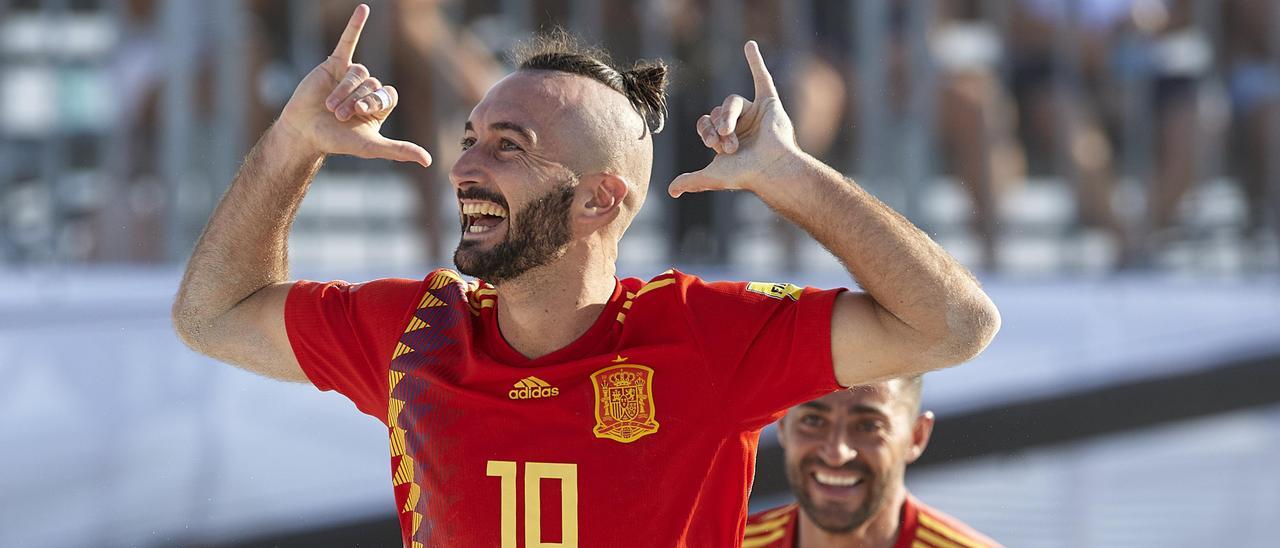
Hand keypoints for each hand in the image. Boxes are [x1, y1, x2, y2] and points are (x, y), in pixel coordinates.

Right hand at [276, 4, 430, 167]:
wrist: (304, 132)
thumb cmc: (336, 141)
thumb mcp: (371, 146)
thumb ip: (399, 150)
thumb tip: (428, 161)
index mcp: (379, 105)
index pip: (389, 94)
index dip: (377, 102)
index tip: (362, 114)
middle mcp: (368, 89)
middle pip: (373, 84)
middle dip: (356, 100)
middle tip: (341, 116)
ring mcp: (351, 76)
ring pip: (358, 73)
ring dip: (344, 91)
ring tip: (331, 107)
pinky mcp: (334, 64)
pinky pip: (348, 41)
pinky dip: (355, 25)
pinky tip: (364, 9)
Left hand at [668, 41, 799, 197]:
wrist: (770, 169)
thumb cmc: (745, 174)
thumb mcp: (712, 177)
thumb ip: (692, 181)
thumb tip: (670, 191)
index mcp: (727, 138)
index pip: (705, 122)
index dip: (705, 130)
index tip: (712, 145)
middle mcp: (740, 124)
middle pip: (717, 112)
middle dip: (719, 128)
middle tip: (729, 146)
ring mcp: (755, 113)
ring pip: (732, 101)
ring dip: (728, 117)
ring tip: (733, 134)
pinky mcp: (770, 103)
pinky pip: (762, 77)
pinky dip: (756, 61)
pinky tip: (749, 45)